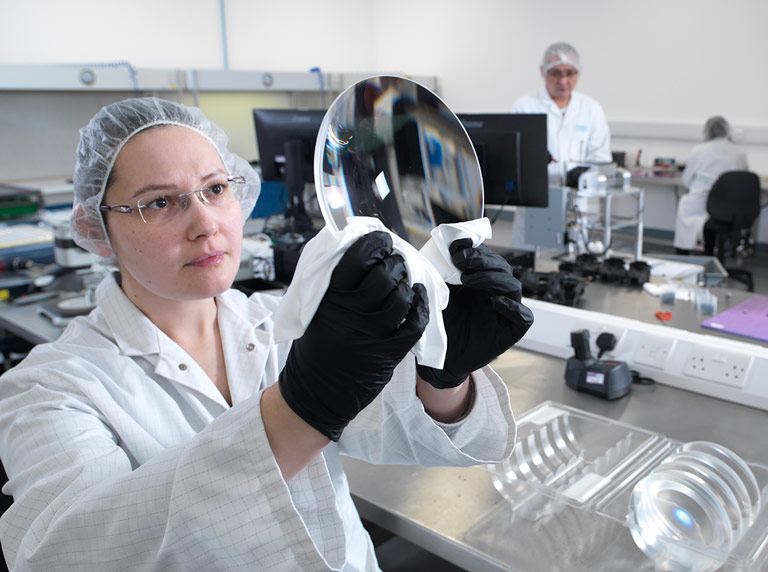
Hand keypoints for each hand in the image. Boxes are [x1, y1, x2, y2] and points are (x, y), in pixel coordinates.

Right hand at [279, 231, 428, 440]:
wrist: (316, 395)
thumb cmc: (315, 349)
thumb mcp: (313, 313)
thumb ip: (332, 286)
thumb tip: (358, 254)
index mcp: (329, 300)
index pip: (356, 259)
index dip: (373, 243)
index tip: (381, 239)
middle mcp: (351, 314)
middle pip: (383, 275)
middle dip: (394, 262)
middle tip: (396, 259)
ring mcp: (371, 334)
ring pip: (401, 296)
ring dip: (407, 282)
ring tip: (405, 278)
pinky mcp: (388, 353)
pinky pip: (414, 322)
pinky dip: (420, 305)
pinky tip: (419, 295)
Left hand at [416, 239, 533, 388]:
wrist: (441, 358)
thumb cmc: (442, 324)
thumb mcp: (440, 292)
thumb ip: (447, 269)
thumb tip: (452, 243)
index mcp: (481, 281)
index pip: (488, 258)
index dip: (476, 251)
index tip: (456, 248)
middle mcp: (495, 293)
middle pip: (502, 268)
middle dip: (482, 261)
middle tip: (461, 261)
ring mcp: (505, 311)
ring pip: (513, 286)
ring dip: (493, 279)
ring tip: (469, 280)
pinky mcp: (511, 331)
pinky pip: (523, 316)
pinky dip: (513, 307)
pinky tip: (495, 303)